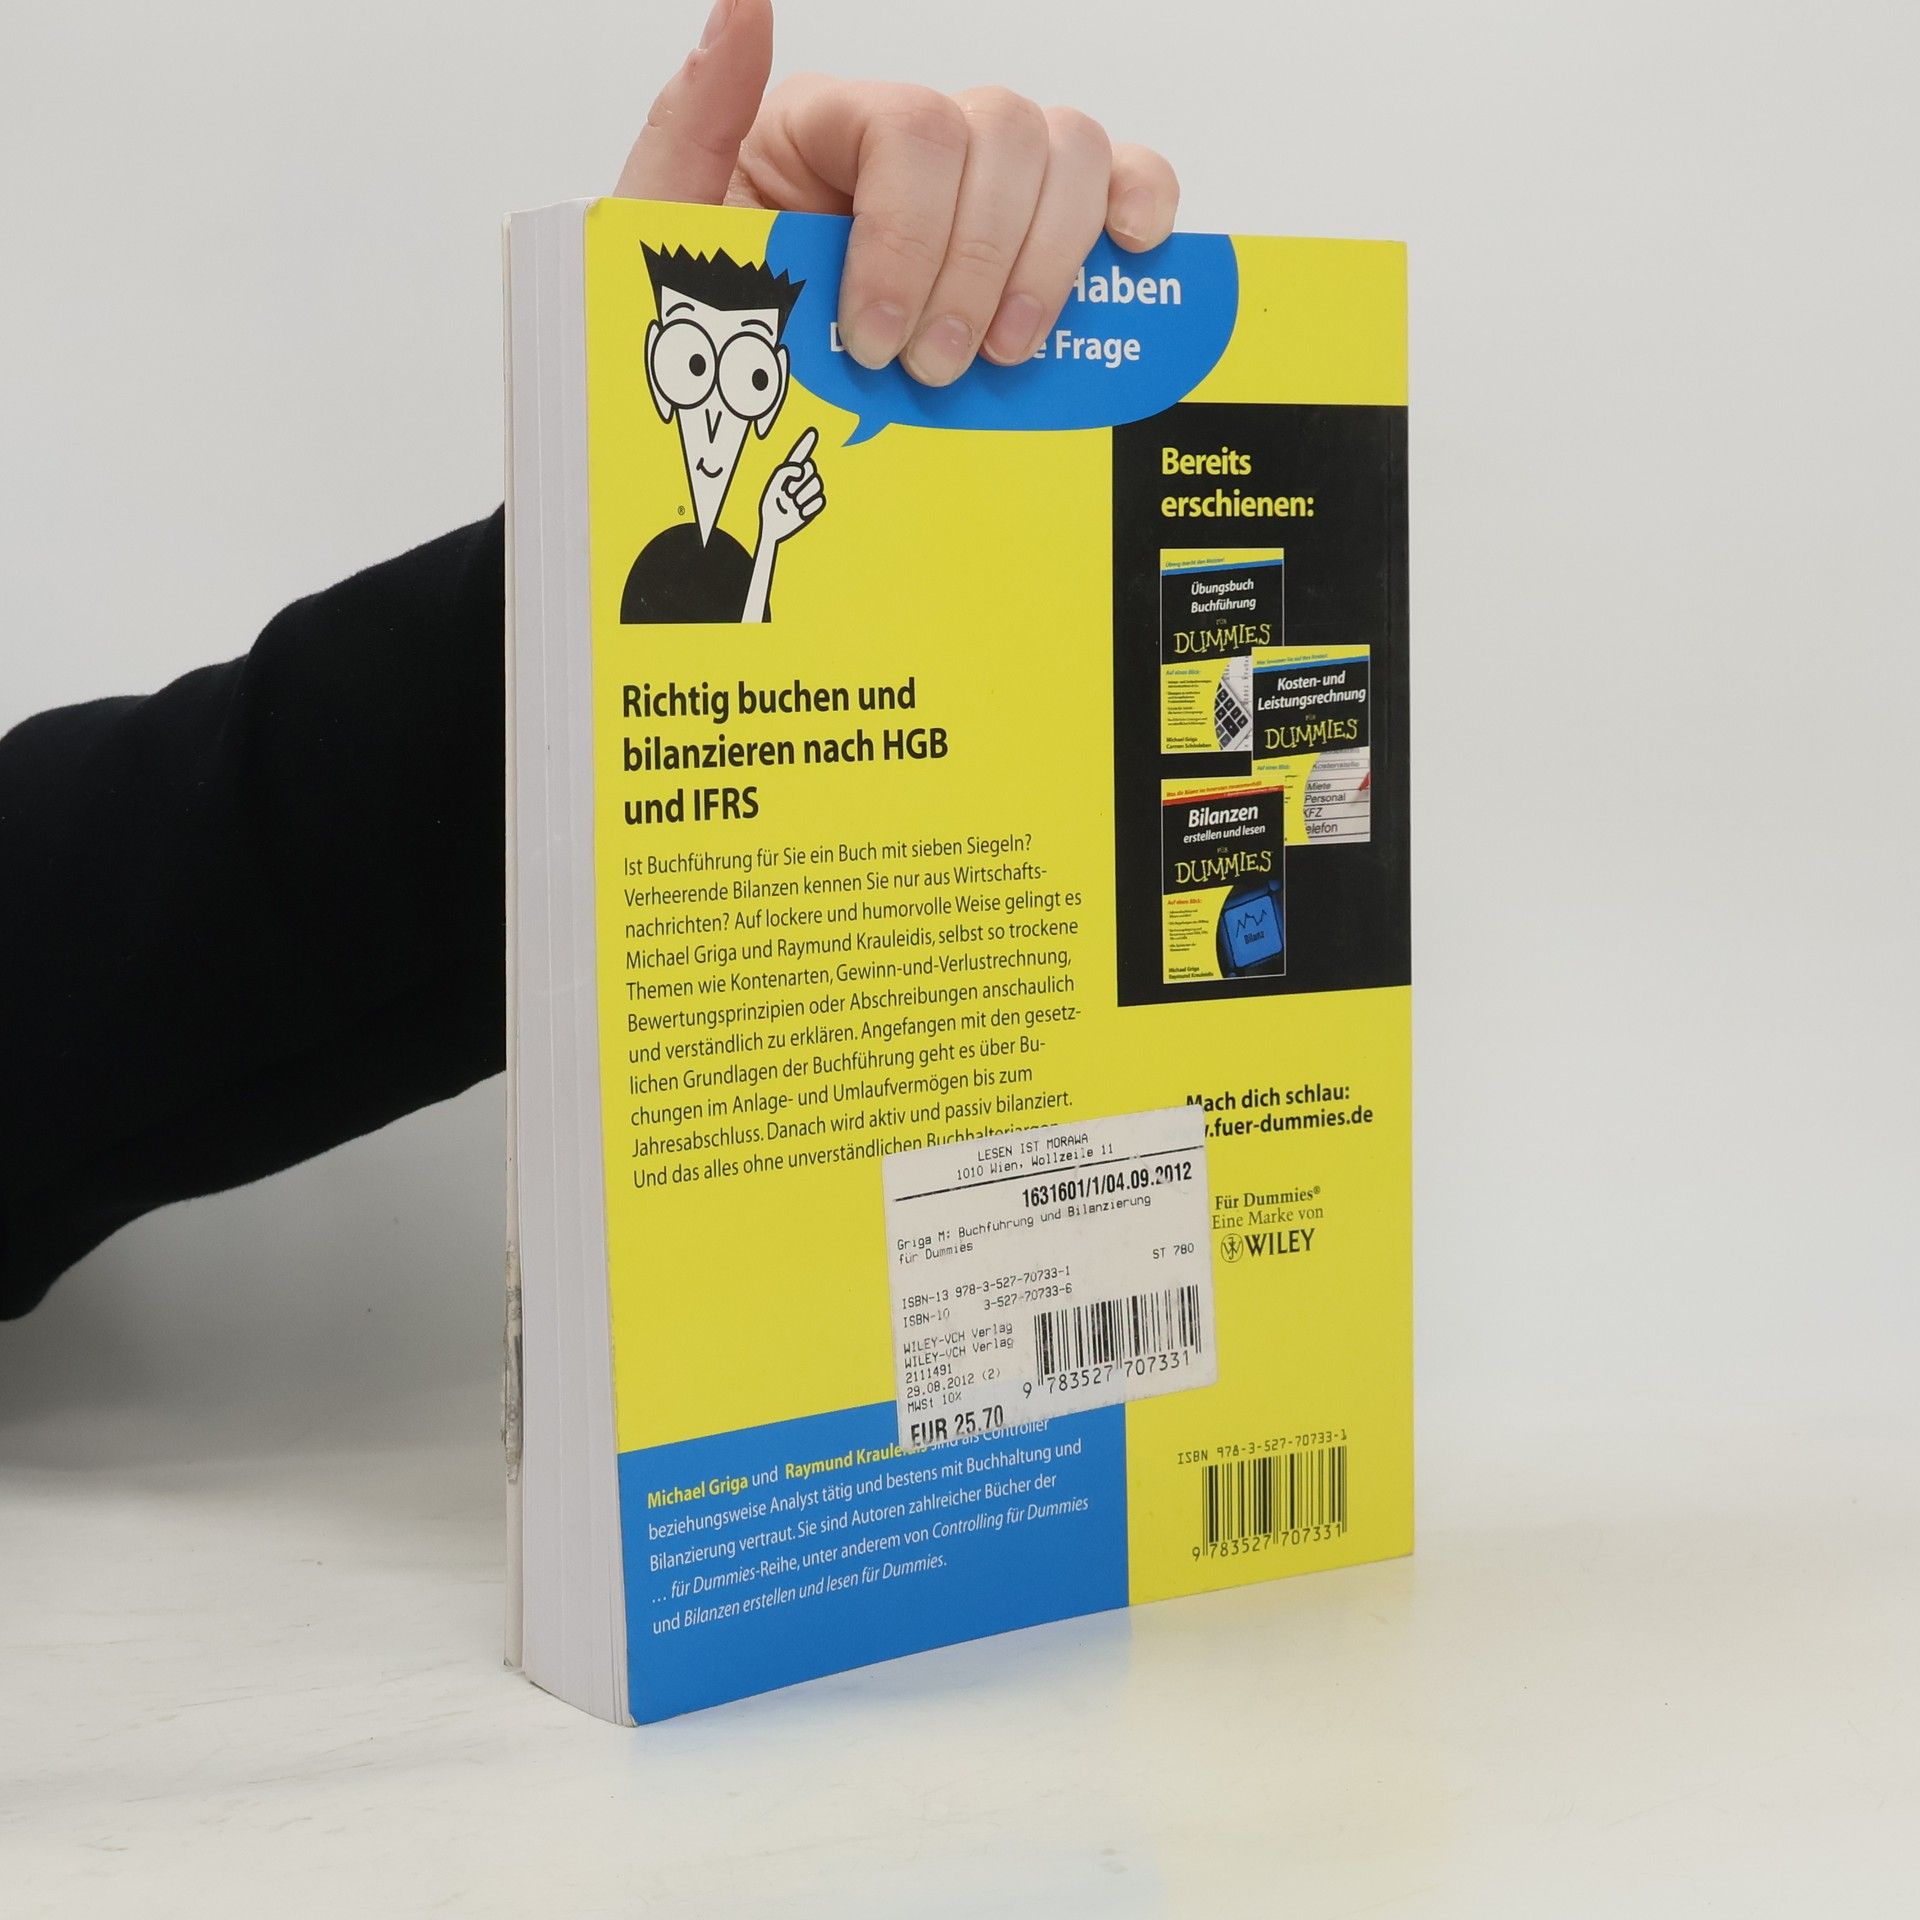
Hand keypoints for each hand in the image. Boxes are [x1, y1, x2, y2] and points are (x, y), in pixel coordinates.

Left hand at [615, 0, 1179, 386]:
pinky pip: (1119, 181)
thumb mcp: (666, 230)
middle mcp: (913, 141)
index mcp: (824, 128)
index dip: (910, 237)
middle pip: (1002, 135)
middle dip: (979, 267)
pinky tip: (1128, 256)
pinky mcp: (1038, 235)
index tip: (876, 341)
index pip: (911, 130)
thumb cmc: (709, 334)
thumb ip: (694, 118)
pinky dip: (1139, 204)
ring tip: (1002, 357)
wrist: (738, 421)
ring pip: (1067, 152)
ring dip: (1047, 263)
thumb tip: (741, 2)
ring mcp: (983, 185)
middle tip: (936, 370)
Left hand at [758, 428, 822, 544]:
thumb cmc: (770, 506)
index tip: (812, 433)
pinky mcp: (814, 505)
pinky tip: (799, 512)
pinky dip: (809, 507)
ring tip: (792, 504)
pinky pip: (820, 501)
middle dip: (799, 480)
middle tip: (787, 493)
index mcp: (789, 473)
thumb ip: (785, 472)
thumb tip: (802, 469)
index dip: (805, 444)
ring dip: (802, 496)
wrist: (774, 527)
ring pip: (817, 485)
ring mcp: (808, 492)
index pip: (799, 455)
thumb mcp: (774, 486)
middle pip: (812, 468)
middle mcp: (801, 480)